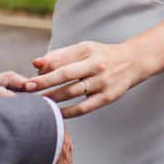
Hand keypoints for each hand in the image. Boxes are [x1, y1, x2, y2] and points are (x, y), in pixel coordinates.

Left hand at [22, 40, 148, 118]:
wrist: (134, 61)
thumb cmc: (102, 55)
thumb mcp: (84, 49)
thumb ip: (60, 56)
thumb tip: (36, 64)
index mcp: (87, 51)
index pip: (62, 62)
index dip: (44, 72)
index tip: (29, 81)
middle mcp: (95, 65)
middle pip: (66, 75)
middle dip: (46, 84)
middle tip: (28, 91)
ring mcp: (102, 81)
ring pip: (74, 92)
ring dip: (54, 99)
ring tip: (39, 105)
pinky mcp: (108, 97)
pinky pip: (85, 107)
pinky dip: (70, 111)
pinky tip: (57, 114)